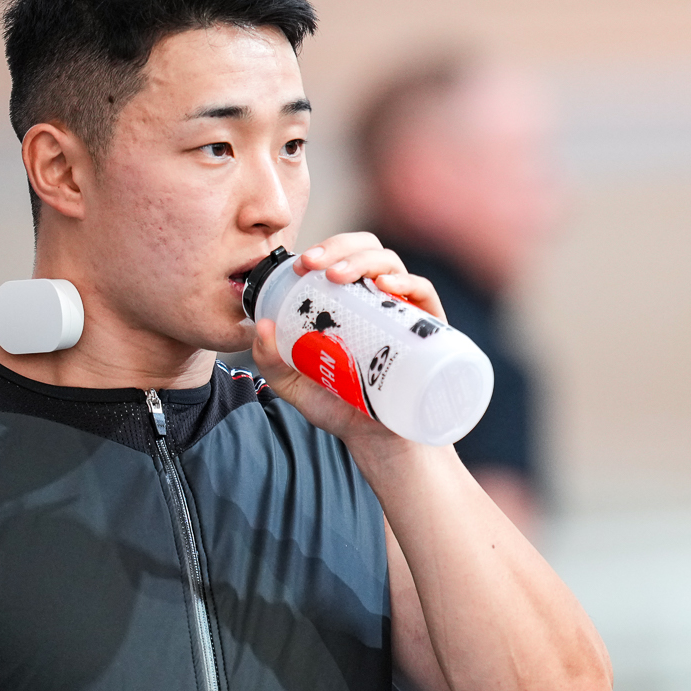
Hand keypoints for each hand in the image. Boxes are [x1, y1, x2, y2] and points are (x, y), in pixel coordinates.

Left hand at [250, 233, 444, 442]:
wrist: (379, 443)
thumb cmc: (343, 409)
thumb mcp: (295, 385)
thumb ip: (272, 361)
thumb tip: (260, 326)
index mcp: (353, 303)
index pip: (344, 258)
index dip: (325, 249)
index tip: (302, 265)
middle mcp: (381, 302)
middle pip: (368, 251)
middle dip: (340, 247)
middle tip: (315, 265)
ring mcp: (406, 314)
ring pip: (392, 265)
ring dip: (364, 260)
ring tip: (339, 276)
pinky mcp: (430, 331)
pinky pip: (424, 293)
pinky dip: (406, 281)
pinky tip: (385, 286)